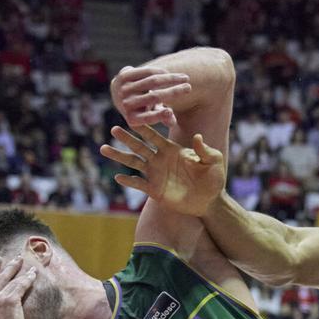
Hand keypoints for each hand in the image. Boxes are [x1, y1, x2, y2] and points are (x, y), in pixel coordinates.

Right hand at [100, 124, 225, 216]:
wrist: (210, 201)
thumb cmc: (214, 178)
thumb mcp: (213, 161)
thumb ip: (205, 149)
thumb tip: (198, 136)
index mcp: (172, 149)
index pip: (155, 136)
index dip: (144, 128)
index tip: (133, 118)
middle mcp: (160, 160)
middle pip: (139, 146)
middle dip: (127, 138)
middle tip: (113, 129)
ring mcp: (156, 174)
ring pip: (134, 162)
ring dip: (119, 156)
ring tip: (104, 148)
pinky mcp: (155, 190)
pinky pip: (138, 184)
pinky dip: (128, 181)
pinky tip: (118, 176)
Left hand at [110, 66, 190, 128]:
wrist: (120, 94)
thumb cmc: (143, 108)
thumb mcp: (153, 115)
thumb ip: (164, 118)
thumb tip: (172, 121)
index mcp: (132, 119)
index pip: (147, 118)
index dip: (159, 116)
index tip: (171, 112)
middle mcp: (126, 104)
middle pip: (154, 97)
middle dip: (174, 91)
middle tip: (189, 88)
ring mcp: (123, 89)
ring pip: (152, 81)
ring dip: (171, 78)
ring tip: (185, 78)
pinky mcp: (122, 76)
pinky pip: (146, 72)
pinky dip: (160, 72)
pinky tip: (170, 73)